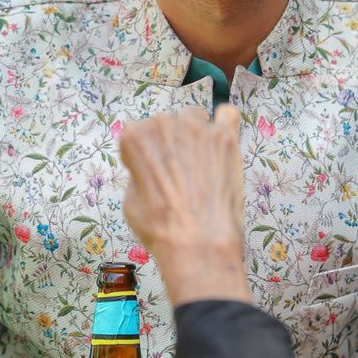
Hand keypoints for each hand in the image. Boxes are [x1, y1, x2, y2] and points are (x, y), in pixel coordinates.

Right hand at [118, 105, 249, 306]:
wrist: (198, 242)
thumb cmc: (159, 227)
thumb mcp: (130, 201)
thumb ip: (138, 173)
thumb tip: (151, 167)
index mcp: (135, 137)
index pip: (136, 134)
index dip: (144, 155)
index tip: (151, 172)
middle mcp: (164, 123)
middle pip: (167, 124)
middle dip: (170, 144)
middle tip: (177, 175)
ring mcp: (197, 127)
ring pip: (194, 118)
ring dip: (195, 135)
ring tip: (201, 163)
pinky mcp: (225, 137)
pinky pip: (228, 115)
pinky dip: (224, 124)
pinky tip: (222, 141)